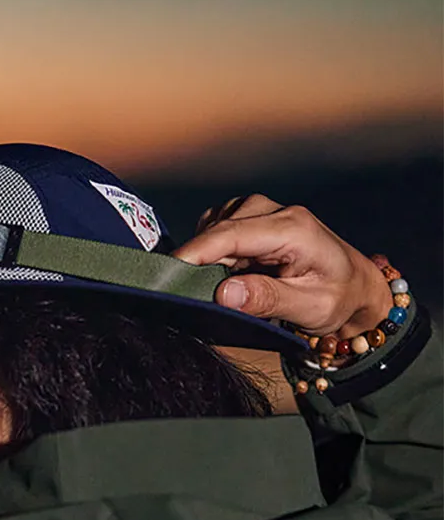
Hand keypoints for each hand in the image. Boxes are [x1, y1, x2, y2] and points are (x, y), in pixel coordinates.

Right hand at [171, 194, 393, 337]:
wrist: (355, 287)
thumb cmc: (337, 298)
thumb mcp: (309, 307)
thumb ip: (267, 299)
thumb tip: (222, 294)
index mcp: (292, 228)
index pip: (229, 234)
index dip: (192, 253)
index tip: (164, 275)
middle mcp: (275, 212)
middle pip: (216, 230)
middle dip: (196, 261)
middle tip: (192, 298)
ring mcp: (262, 212)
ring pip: (213, 228)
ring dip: (207, 258)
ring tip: (223, 287)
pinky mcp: (252, 219)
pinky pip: (216, 230)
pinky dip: (212, 252)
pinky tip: (227, 273)